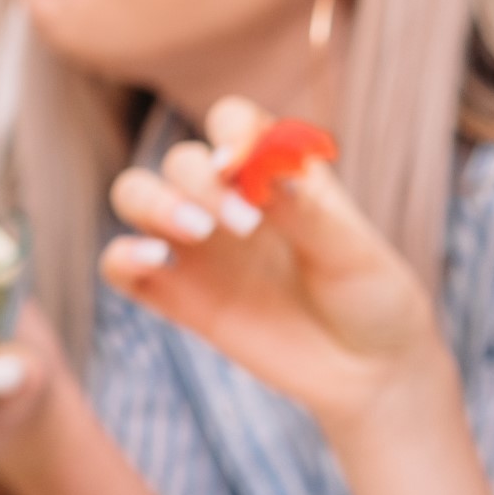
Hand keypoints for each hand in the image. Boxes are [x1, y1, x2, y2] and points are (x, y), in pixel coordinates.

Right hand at [102, 98, 447, 441]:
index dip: (231, 132)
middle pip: (180, 160)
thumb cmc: (372, 299)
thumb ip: (306, 213)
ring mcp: (198, 249)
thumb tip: (266, 171)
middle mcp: (228, 201)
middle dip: (200, 181)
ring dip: (153, 202)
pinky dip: (124, 255)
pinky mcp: (176, 297)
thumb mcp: (352, 252)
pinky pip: (121, 266)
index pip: (232, 122)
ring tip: (198, 232)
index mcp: (276, 175)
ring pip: (136, 196)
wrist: (370, 371)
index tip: (244, 163)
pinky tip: (154, 259)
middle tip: (245, 224)